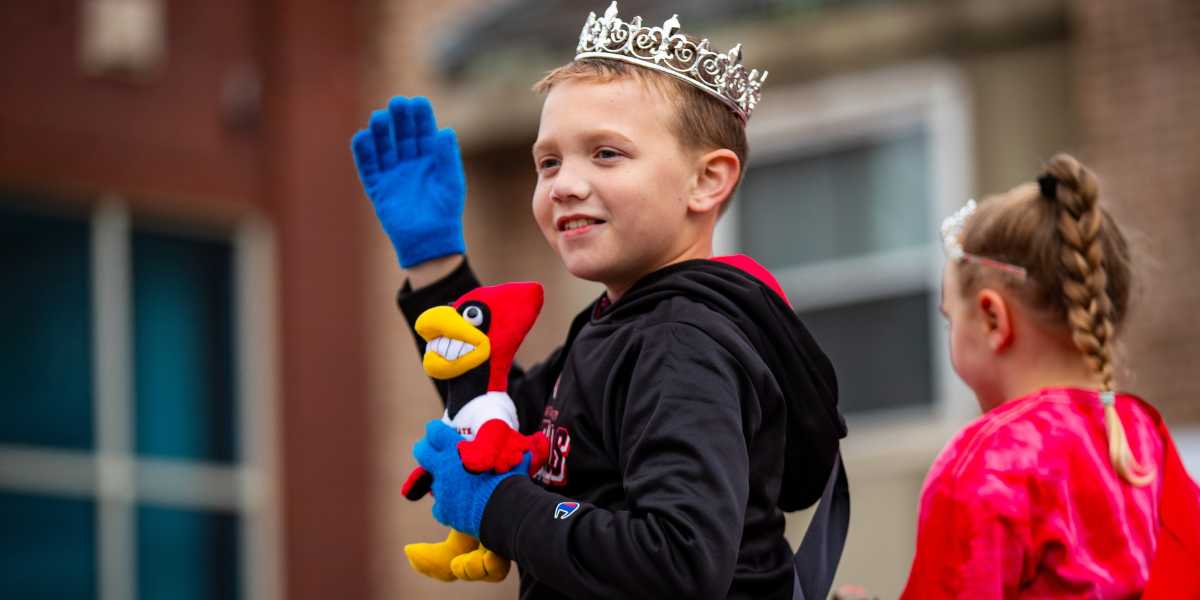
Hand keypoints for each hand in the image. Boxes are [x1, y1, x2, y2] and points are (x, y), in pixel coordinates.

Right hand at [351, 96, 465, 268]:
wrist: (430, 240)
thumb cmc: (445, 211)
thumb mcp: (450, 182)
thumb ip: (447, 157)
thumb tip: (446, 131)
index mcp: (430, 160)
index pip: (424, 133)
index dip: (421, 118)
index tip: (418, 102)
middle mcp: (410, 164)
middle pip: (402, 136)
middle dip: (400, 120)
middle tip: (397, 103)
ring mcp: (393, 175)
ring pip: (384, 148)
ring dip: (381, 133)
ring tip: (379, 117)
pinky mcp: (379, 188)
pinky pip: (369, 168)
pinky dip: (364, 153)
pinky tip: (362, 137)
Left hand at [414, 420, 531, 537]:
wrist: (504, 510)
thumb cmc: (508, 479)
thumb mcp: (510, 458)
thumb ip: (511, 452)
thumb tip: (526, 445)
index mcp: (456, 449)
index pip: (435, 432)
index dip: (436, 432)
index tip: (439, 434)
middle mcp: (443, 467)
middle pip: (421, 451)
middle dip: (425, 450)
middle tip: (433, 454)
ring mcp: (441, 489)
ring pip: (434, 482)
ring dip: (444, 483)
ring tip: (461, 489)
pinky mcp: (442, 509)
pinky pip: (440, 506)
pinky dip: (449, 507)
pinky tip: (462, 509)